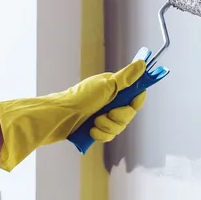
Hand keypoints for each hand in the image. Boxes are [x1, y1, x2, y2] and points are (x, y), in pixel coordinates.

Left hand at [0, 59, 146, 170]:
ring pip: (118, 127)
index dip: (135, 102)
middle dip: (118, 118)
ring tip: (94, 123)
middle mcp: (109, 101)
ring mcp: (102, 115)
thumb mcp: (106, 85)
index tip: (131, 103)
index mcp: (114, 88)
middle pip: (128, 115)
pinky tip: (90, 131)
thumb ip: (126, 77)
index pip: (135, 96)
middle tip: (106, 115)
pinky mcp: (95, 129)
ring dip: (107, 127)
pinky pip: (108, 136)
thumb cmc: (80, 98)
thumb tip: (142, 63)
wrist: (58, 118)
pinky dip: (100, 135)